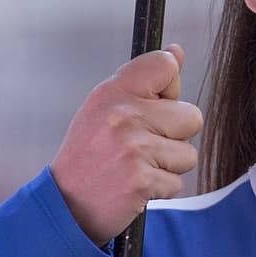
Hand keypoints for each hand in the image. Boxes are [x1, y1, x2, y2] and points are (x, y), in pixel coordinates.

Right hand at [49, 45, 203, 244]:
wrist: (64, 203)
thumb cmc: (90, 155)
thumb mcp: (105, 108)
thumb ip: (143, 82)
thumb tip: (176, 52)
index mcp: (113, 91)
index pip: (165, 66)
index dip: (170, 89)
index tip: (154, 106)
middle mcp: (123, 114)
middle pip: (191, 116)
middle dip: (175, 137)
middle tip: (142, 148)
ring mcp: (133, 147)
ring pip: (188, 154)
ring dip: (168, 167)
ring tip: (137, 167)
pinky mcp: (141, 180)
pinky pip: (176, 182)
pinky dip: (159, 189)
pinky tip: (134, 186)